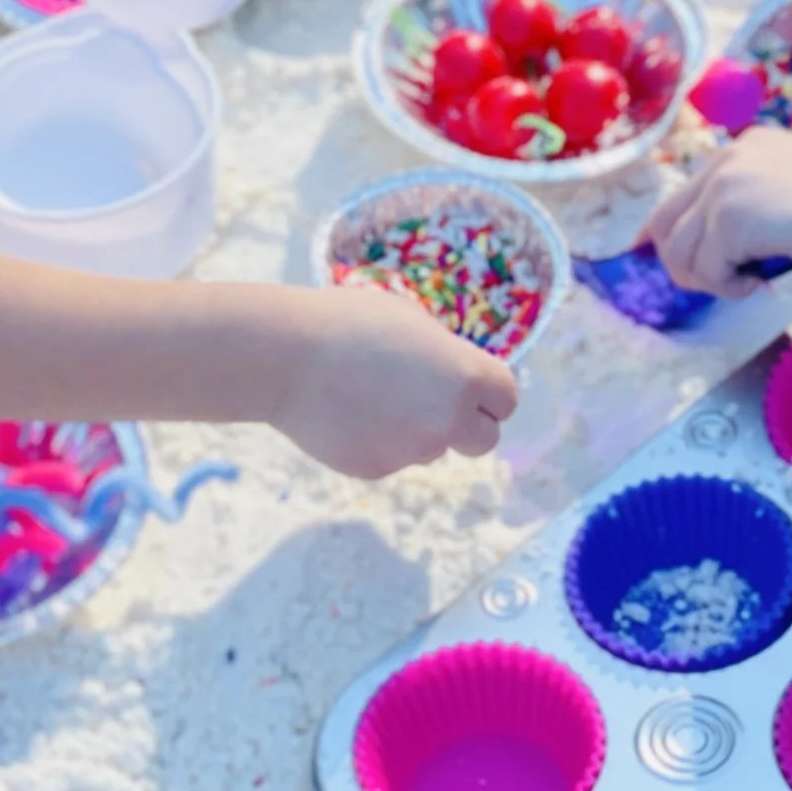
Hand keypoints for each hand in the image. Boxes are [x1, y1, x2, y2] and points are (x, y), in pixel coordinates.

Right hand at [268, 283, 519, 478]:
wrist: (285, 357)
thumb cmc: (348, 322)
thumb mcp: (412, 321)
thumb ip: (445, 355)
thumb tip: (456, 378)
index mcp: (465, 376)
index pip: (506, 400)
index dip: (489, 394)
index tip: (472, 388)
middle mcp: (448, 420)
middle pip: (483, 441)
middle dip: (467, 426)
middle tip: (435, 405)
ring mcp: (412, 450)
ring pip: (430, 448)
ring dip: (415, 430)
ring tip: (370, 395)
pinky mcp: (377, 469)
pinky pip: (391, 457)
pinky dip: (377, 441)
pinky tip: (347, 412)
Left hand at [653, 134, 791, 297]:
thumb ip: (758, 209)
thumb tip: (733, 253)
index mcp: (746, 149)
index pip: (686, 192)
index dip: (672, 231)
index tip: (670, 258)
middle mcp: (727, 160)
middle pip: (665, 220)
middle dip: (679, 261)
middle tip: (713, 282)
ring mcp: (723, 186)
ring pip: (679, 250)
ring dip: (708, 278)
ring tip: (745, 283)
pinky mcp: (726, 218)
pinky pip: (705, 269)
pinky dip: (727, 286)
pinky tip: (757, 282)